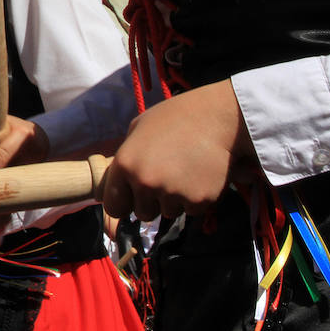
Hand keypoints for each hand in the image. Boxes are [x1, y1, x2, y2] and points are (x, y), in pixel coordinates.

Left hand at [100, 79, 258, 220]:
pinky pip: (192, 210)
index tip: (133, 198)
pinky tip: (200, 175)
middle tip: (167, 178)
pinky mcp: (199, 200)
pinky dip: (196, 198)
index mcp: (125, 164)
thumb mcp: (138, 129)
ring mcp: (172, 192)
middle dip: (152, 202)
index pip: (114, 207)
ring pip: (168, 213)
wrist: (217, 116)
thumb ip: (124, 158)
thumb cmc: (175, 118)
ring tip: (185, 171)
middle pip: (142, 214)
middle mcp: (145, 182)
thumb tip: (111, 185)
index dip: (124, 204)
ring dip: (175, 199)